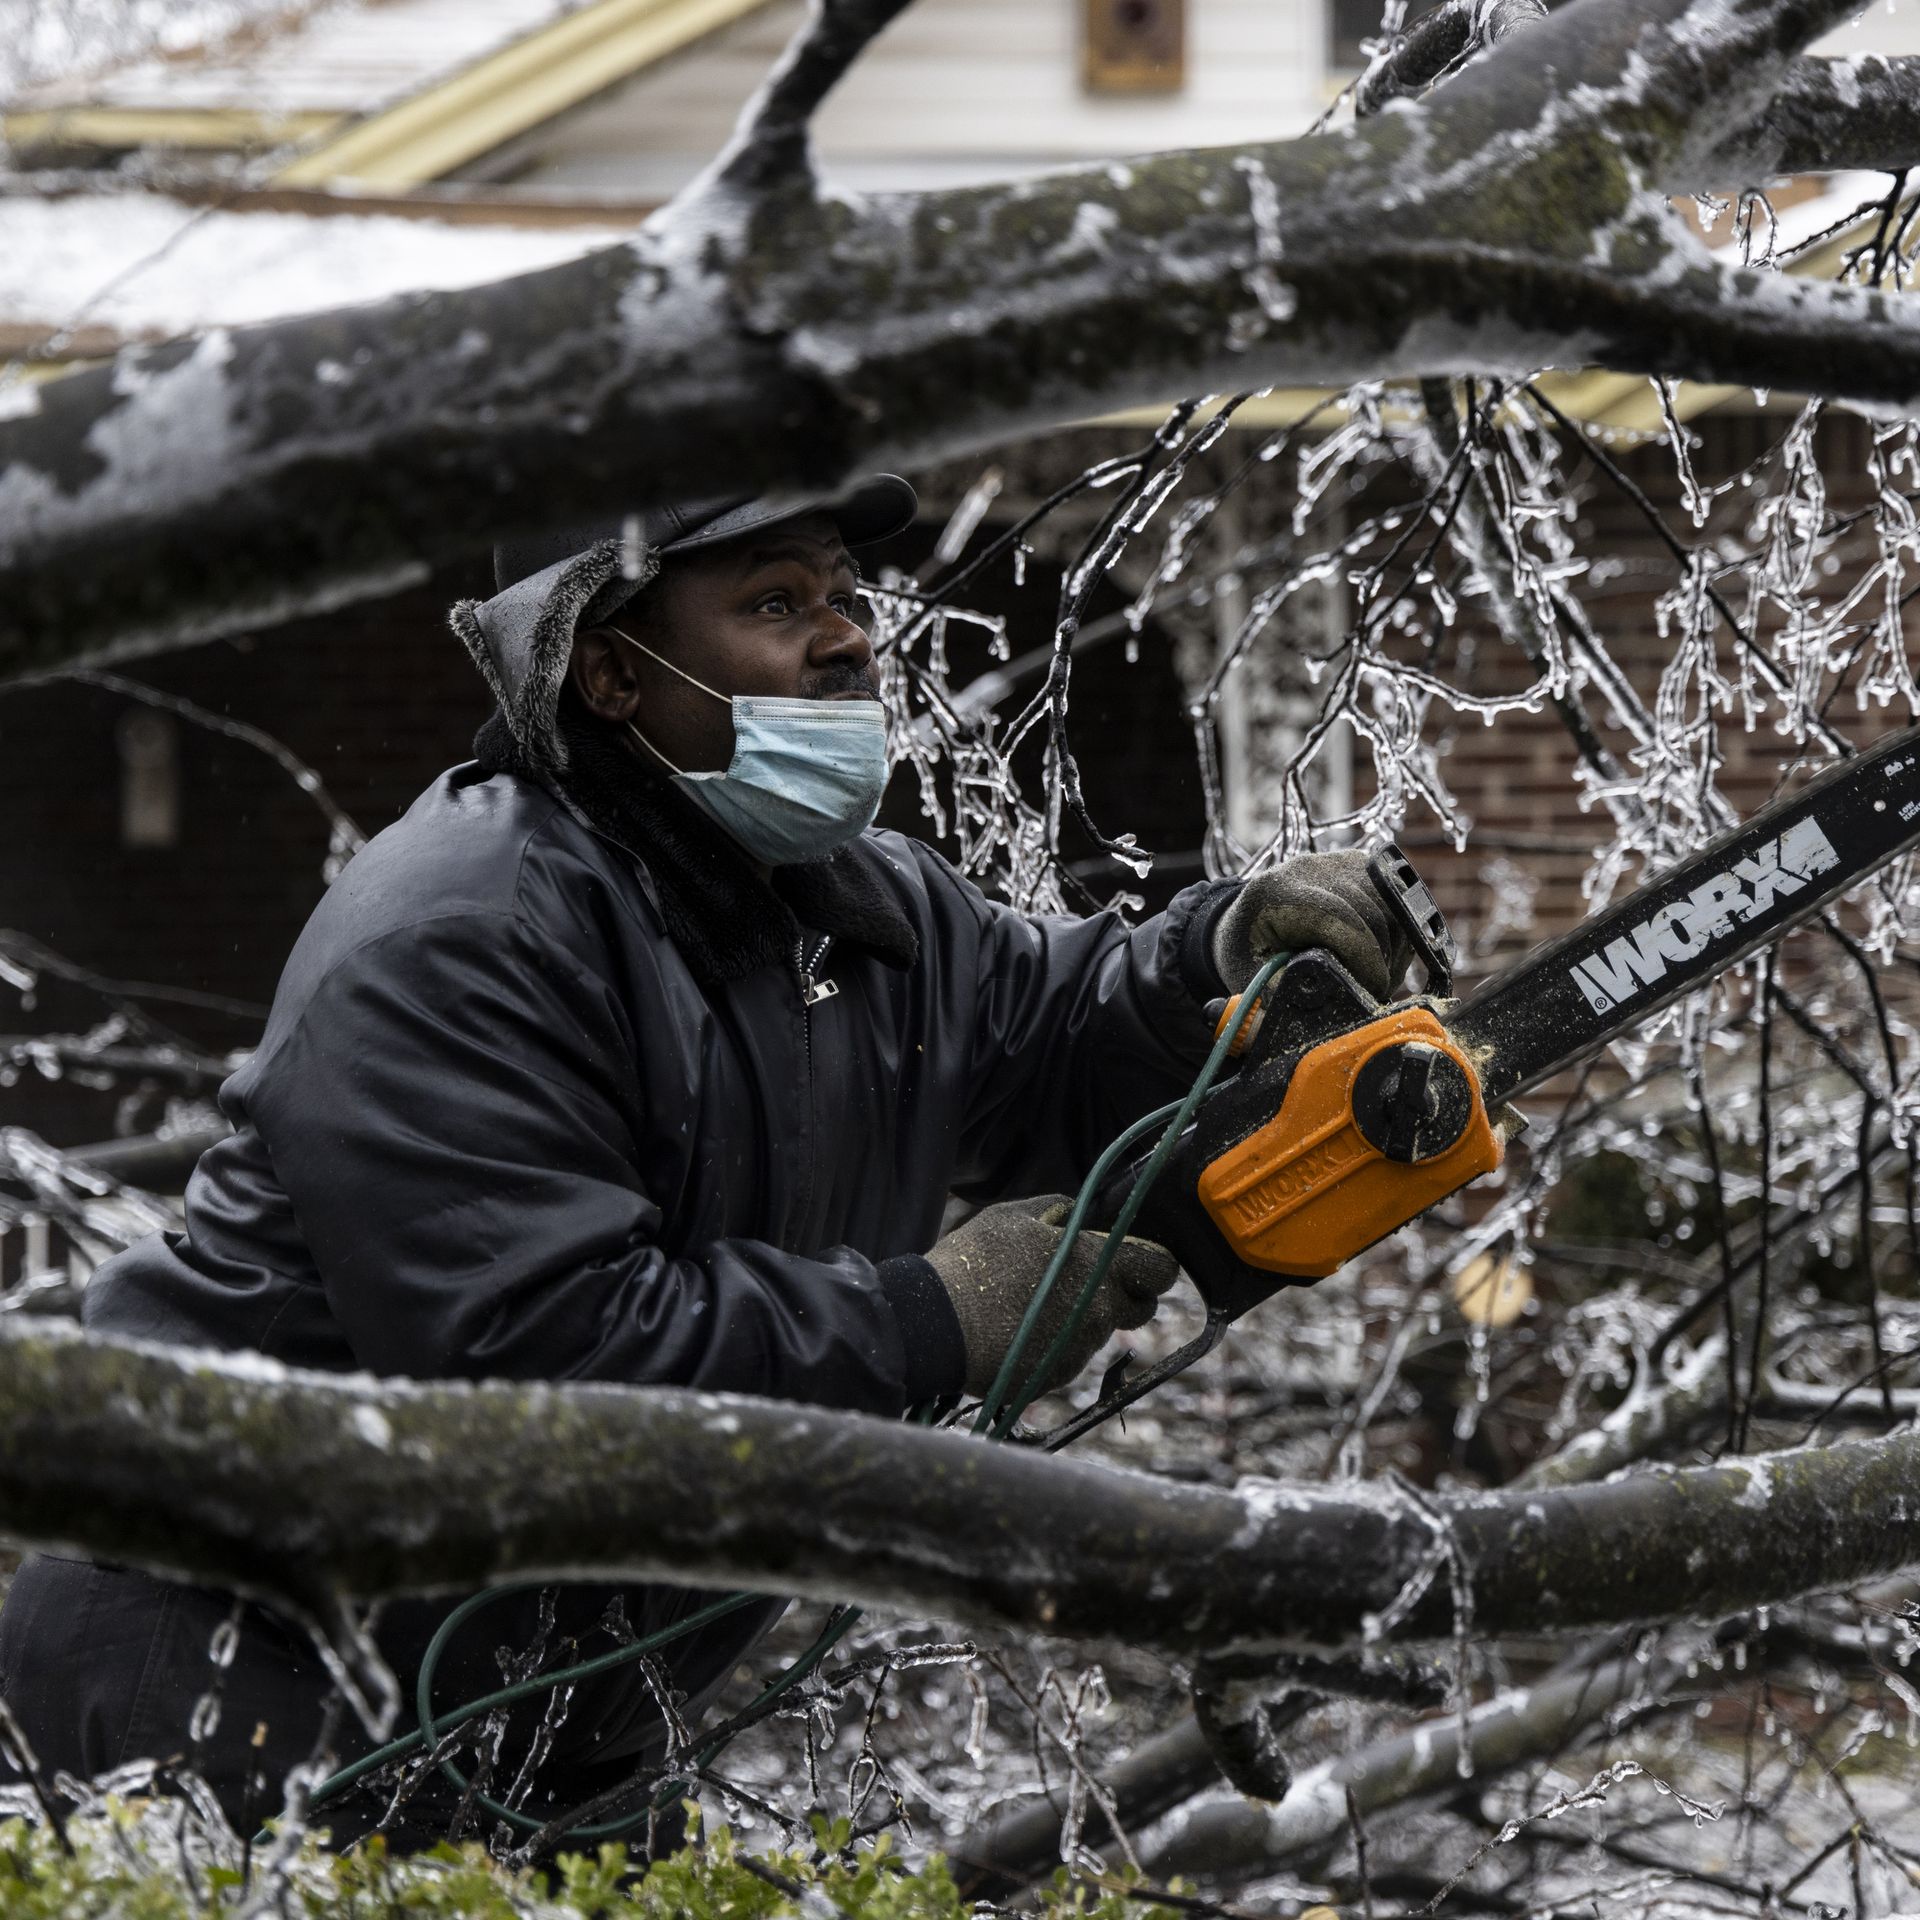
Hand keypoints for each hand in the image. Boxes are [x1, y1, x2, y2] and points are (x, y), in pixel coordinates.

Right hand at [924, 1196, 1178, 1399]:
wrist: (936, 1327)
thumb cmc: (974, 1264)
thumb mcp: (1014, 1216)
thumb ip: (1058, 1209)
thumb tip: (1079, 1210)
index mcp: (1096, 1264)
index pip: (1161, 1268)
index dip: (1153, 1263)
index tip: (1136, 1259)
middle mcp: (1098, 1310)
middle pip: (1140, 1307)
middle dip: (1124, 1294)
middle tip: (1084, 1281)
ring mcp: (1079, 1348)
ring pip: (1101, 1330)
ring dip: (1083, 1316)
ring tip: (1036, 1303)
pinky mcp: (1058, 1375)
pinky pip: (1072, 1354)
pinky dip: (1057, 1342)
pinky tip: (1023, 1328)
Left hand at [1211, 849, 1414, 1000]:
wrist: (1247, 921)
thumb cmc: (1248, 954)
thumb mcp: (1254, 979)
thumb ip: (1287, 994)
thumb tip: (1329, 1008)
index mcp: (1277, 892)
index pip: (1339, 919)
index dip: (1364, 959)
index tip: (1372, 989)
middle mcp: (1309, 868)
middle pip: (1370, 912)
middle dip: (1382, 959)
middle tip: (1376, 992)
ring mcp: (1337, 862)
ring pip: (1391, 905)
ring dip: (1393, 947)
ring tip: (1378, 977)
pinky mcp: (1360, 865)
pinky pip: (1395, 900)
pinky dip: (1397, 932)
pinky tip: (1382, 957)